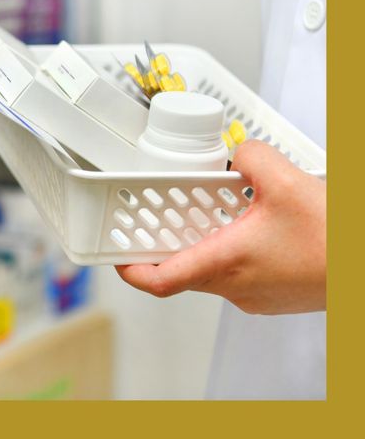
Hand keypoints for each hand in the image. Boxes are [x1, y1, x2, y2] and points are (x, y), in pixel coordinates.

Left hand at [116, 140, 325, 314]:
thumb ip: (250, 156)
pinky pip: (239, 273)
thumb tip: (240, 155)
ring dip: (206, 243)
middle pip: (183, 270)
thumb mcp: (285, 180)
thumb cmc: (333, 239)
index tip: (119, 256)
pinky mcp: (274, 295)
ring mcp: (255, 296)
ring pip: (213, 270)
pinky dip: (232, 251)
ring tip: (215, 212)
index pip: (161, 280)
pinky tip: (251, 226)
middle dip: (170, 243)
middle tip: (166, 217)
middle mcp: (236, 287)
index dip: (132, 269)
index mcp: (225, 262)